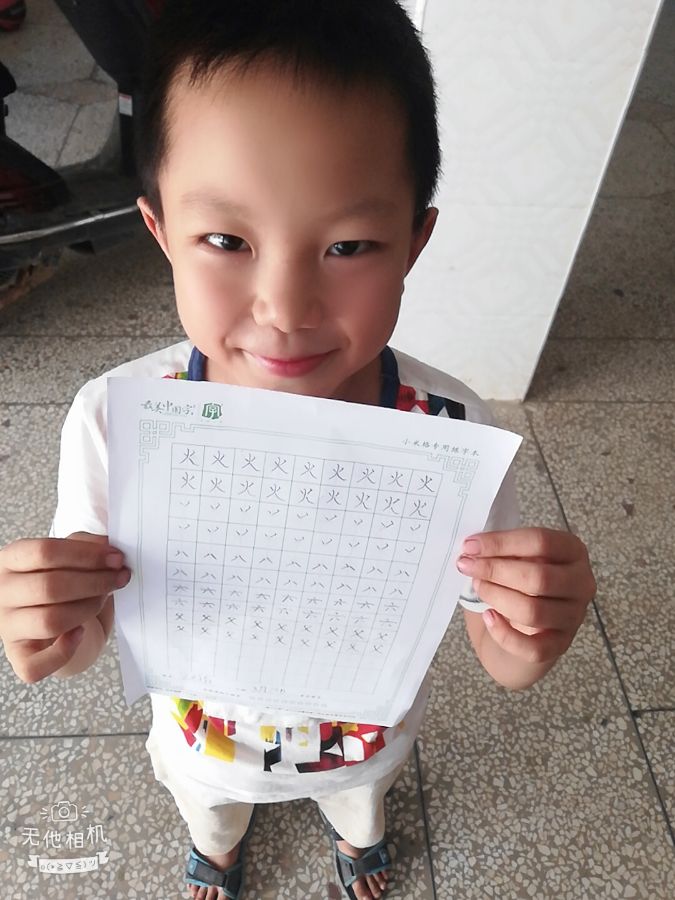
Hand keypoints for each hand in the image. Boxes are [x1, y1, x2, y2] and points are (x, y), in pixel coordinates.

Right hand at [0, 532, 130, 682]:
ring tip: (104, 599)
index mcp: (10, 560)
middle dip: (95, 582)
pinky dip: (64, 651)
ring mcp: (7, 627)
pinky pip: (36, 665)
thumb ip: (85, 545)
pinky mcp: (19, 656)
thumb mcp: (74, 557)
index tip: (116, 559)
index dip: (86, 555)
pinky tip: (81, 633)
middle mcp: (2, 593)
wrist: (63, 621)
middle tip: (119, 578)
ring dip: (88, 608)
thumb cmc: (68, 584)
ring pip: (50, 621)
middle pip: (50, 586)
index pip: (44, 552)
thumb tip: (104, 546)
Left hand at [456, 527, 595, 664]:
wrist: (523, 626)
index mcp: (572, 551)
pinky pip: (532, 647)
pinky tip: (488, 617)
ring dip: (497, 597)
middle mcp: (581, 583)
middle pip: (538, 577)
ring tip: (478, 588)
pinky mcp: (560, 645)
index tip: (470, 546)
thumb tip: (473, 549)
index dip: (501, 543)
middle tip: (467, 567)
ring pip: (533, 611)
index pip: (541, 542)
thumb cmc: (518, 582)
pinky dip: (504, 634)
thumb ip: (502, 552)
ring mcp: (574, 616)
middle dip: (495, 570)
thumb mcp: (515, 559)